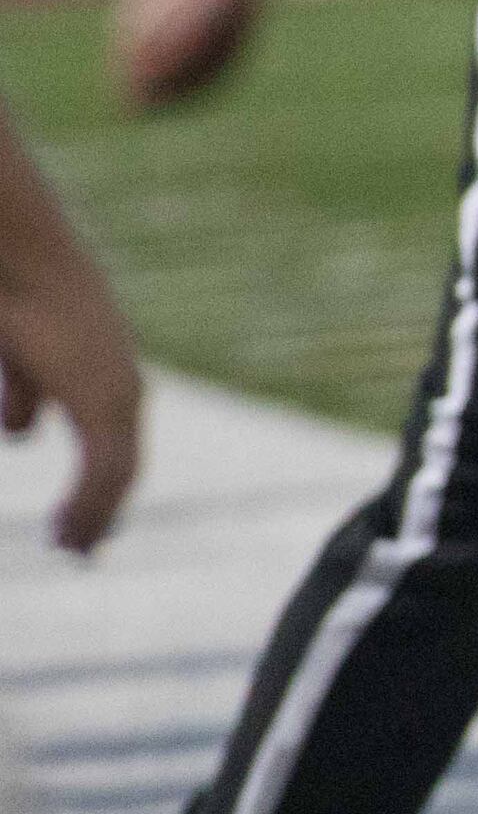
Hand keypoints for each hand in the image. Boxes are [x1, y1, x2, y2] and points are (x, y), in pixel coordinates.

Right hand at [0, 266, 143, 553]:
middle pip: (123, 464)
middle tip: (80, 547)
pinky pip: (104, 472)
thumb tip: (21, 435)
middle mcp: (122, 387)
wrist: (24, 265)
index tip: (78, 519)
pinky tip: (66, 533)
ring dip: (95, 515)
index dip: (98, 484)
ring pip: (117, 475)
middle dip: (102, 507)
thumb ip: (25, 395)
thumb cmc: (18, 297)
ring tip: (71, 548)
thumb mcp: (21, 358)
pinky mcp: (104, 403)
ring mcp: (117, 395)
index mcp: (106, 374)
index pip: (114, 442)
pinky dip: (89, 507)